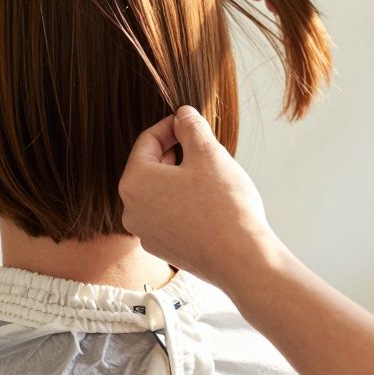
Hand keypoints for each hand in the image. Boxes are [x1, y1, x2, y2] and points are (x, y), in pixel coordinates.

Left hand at [119, 106, 284, 290]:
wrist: (241, 260)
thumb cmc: (224, 205)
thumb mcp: (209, 154)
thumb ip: (191, 128)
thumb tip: (183, 114)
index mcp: (134, 182)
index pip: (147, 141)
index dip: (171, 126)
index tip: (191, 122)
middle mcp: (132, 210)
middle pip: (150, 167)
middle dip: (177, 153)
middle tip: (205, 149)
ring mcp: (146, 233)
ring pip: (160, 192)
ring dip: (180, 178)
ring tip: (210, 176)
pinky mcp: (163, 249)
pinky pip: (168, 215)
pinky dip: (183, 203)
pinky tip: (209, 203)